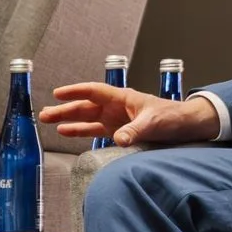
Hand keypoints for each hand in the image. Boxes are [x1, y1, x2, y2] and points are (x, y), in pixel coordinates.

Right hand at [40, 82, 220, 145]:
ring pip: (88, 118)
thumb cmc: (173, 117)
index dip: (75, 92)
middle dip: (65, 109)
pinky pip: (96, 131)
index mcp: (123, 98)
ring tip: (50, 123)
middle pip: (86, 106)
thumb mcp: (154, 123)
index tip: (57, 93)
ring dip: (69, 121)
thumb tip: (119, 139)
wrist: (187, 126)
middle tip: (44, 114)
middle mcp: (117, 107)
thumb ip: (136, 131)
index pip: (94, 92)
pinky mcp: (120, 132)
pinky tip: (67, 134)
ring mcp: (117, 119)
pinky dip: (82, 132)